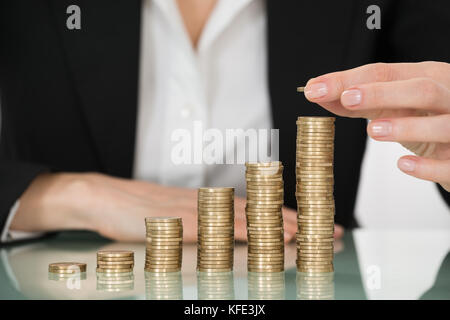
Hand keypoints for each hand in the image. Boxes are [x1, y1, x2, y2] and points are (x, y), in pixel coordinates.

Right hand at [11, 173, 297, 241]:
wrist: (102, 195)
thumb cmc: (137, 208)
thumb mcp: (175, 216)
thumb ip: (202, 224)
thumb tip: (226, 234)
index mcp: (209, 204)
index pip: (257, 210)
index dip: (288, 217)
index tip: (315, 225)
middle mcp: (208, 204)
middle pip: (261, 212)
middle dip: (298, 222)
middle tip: (329, 230)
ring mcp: (194, 211)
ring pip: (243, 218)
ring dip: (277, 226)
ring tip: (308, 234)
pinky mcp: (175, 221)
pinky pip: (213, 227)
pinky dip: (238, 232)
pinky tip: (256, 237)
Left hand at [303, 61, 449, 190]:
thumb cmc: (426, 119)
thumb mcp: (395, 105)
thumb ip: (360, 102)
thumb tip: (319, 94)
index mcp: (429, 77)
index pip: (387, 73)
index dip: (350, 79)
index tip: (315, 88)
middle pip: (421, 89)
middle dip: (383, 93)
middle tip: (348, 99)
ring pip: (443, 123)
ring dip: (406, 126)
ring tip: (373, 130)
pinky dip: (427, 166)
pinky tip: (403, 165)